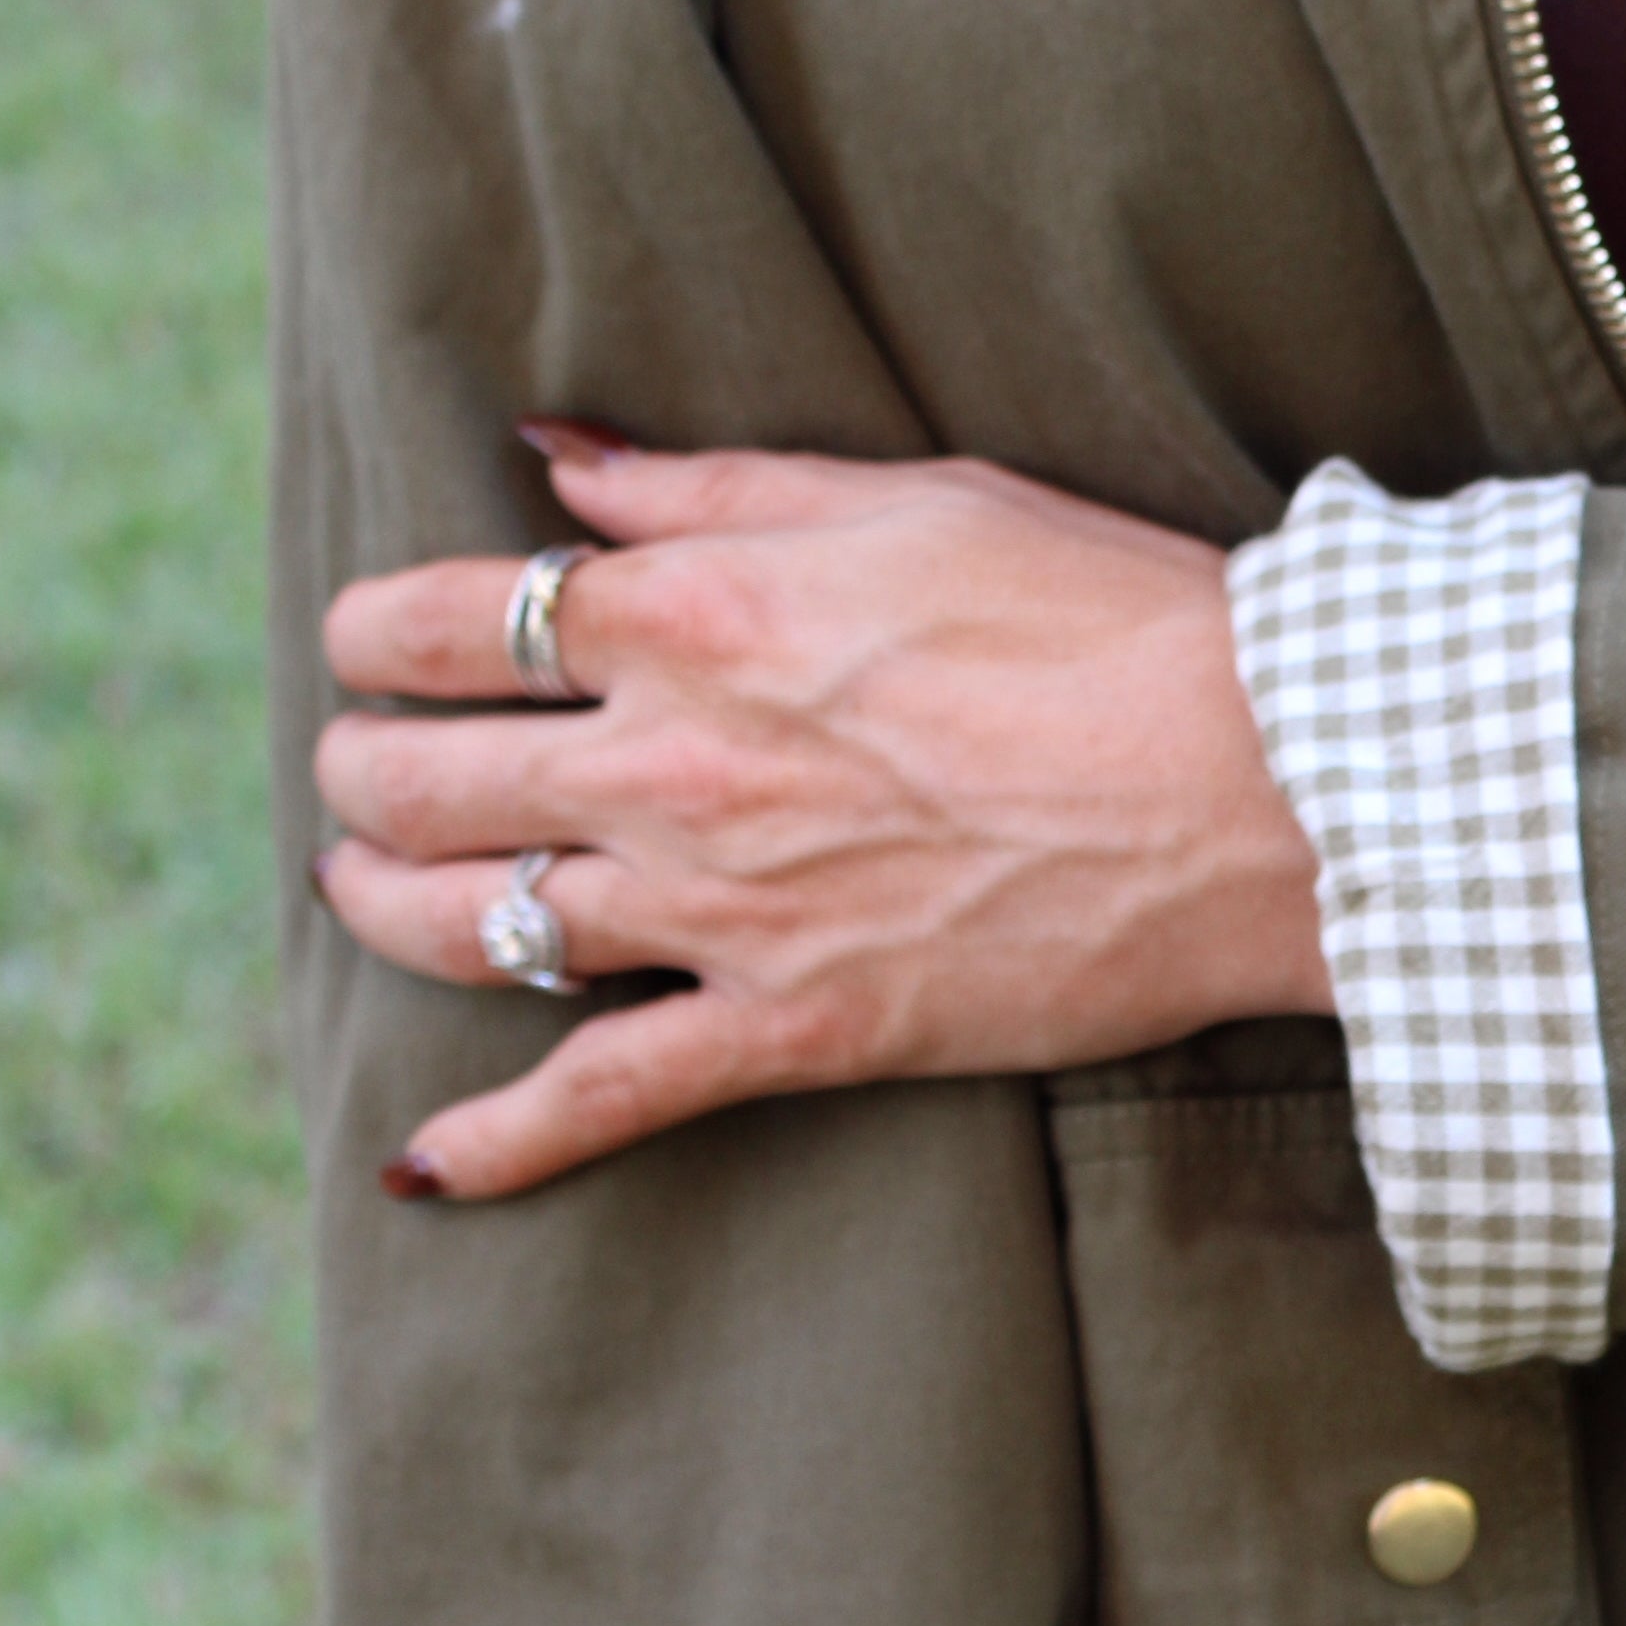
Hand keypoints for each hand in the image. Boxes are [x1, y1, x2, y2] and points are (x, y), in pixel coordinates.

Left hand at [313, 426, 1333, 1202]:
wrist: (1264, 788)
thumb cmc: (1112, 616)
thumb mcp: (911, 497)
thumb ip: (709, 486)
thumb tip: (554, 460)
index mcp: (695, 609)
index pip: (447, 619)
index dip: (381, 629)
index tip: (381, 639)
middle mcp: (674, 760)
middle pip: (417, 773)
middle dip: (362, 764)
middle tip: (365, 764)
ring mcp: (723, 908)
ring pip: (465, 923)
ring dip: (381, 906)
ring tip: (365, 885)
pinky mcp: (795, 1028)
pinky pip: (603, 1100)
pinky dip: (498, 1144)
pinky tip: (423, 1165)